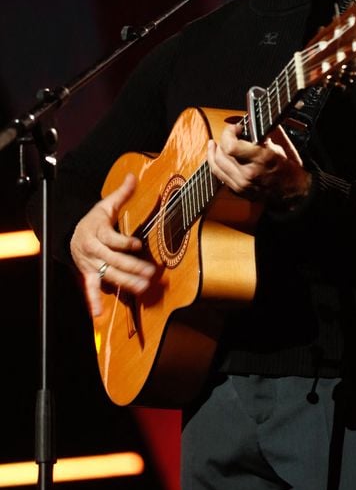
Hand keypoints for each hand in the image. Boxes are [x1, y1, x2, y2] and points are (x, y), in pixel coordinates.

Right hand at [70, 173, 155, 316]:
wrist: (70, 233)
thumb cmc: (94, 219)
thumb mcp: (105, 205)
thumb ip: (121, 193)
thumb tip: (133, 176)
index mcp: (97, 231)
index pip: (112, 239)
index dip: (124, 242)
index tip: (137, 245)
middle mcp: (93, 250)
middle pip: (113, 259)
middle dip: (132, 266)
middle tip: (150, 273)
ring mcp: (90, 263)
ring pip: (108, 274)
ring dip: (125, 282)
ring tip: (143, 287)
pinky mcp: (88, 274)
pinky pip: (90, 288)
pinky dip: (93, 301)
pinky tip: (98, 313)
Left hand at [207, 123, 311, 208]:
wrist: (294, 194)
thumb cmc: (290, 170)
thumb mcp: (282, 147)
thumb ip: (265, 134)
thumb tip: (253, 123)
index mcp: (261, 160)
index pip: (230, 146)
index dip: (228, 133)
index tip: (235, 128)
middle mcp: (248, 174)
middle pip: (220, 155)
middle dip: (222, 141)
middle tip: (228, 135)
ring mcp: (242, 185)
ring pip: (216, 167)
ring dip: (214, 153)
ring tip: (214, 145)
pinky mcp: (239, 192)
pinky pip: (221, 177)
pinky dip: (218, 166)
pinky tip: (218, 159)